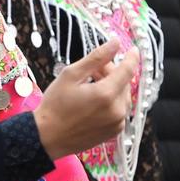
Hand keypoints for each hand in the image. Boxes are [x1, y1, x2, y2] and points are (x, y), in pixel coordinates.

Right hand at [34, 41, 136, 157]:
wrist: (47, 137)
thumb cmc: (55, 105)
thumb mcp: (70, 75)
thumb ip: (96, 58)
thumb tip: (115, 43)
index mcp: (106, 94)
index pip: (128, 70)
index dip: (131, 57)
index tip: (132, 49)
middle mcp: (117, 110)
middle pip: (124, 83)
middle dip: (112, 72)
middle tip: (92, 70)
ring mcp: (117, 123)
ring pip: (122, 96)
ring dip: (111, 87)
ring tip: (90, 85)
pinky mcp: (114, 131)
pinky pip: (119, 110)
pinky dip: (111, 101)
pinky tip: (93, 100)